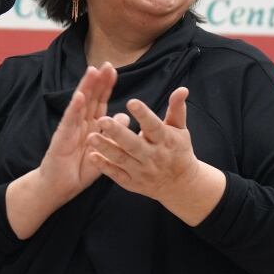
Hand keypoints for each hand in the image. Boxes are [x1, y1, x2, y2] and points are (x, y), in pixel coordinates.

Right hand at [37, 62, 116, 203]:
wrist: (59, 187)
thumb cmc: (80, 169)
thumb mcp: (103, 151)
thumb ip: (113, 134)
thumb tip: (124, 115)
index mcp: (91, 125)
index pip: (100, 101)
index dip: (106, 86)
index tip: (114, 70)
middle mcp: (80, 123)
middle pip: (91, 97)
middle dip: (98, 80)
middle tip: (106, 63)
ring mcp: (70, 128)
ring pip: (80, 104)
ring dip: (86, 87)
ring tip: (92, 71)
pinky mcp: (62, 138)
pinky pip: (69, 121)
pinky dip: (74, 108)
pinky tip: (80, 96)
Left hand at [86, 86, 199, 201]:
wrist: (180, 184)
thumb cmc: (178, 150)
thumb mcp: (180, 129)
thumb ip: (177, 109)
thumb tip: (182, 89)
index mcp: (165, 140)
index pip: (153, 126)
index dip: (143, 114)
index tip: (131, 102)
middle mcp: (153, 156)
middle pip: (133, 144)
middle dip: (118, 133)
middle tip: (102, 120)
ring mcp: (141, 170)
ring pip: (121, 159)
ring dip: (106, 148)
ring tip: (90, 137)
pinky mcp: (131, 182)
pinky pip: (116, 174)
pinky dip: (104, 167)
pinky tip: (91, 156)